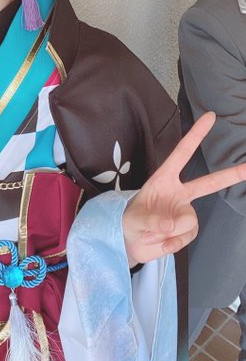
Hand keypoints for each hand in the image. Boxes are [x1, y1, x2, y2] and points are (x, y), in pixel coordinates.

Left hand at [122, 112, 245, 266]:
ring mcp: (185, 212)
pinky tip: (161, 242)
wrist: (129, 242)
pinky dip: (172, 243)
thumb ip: (151, 221)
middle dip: (231, 175)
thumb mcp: (133, 218)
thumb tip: (171, 226)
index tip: (210, 116)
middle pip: (209, 183)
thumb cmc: (129, 220)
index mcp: (164, 179)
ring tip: (151, 232)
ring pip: (188, 222)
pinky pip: (186, 237)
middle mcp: (178, 194)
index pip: (181, 154)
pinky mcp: (187, 230)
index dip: (195, 135)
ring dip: (169, 231)